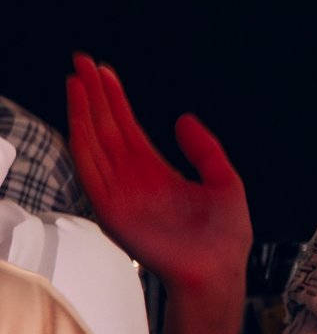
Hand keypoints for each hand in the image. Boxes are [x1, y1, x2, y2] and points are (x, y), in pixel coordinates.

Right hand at [64, 56, 249, 298]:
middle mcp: (133, 179)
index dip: (115, 100)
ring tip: (77, 80)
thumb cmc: (224, 239)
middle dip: (94, 95)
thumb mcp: (224, 181)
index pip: (128, 128)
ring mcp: (120, 192)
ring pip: (95, 142)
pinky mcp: (111, 208)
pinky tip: (78, 116)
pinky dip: (82, 141)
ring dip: (83, 111)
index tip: (104, 72)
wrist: (219, 271)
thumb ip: (204, 149)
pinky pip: (91, 169)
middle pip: (107, 128)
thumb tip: (183, 118)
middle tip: (82, 61)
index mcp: (156, 172)